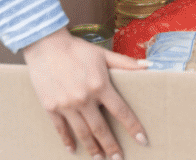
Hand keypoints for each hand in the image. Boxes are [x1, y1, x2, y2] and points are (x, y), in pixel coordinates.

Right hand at [23, 27, 147, 158]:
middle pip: (101, 128)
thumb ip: (126, 63)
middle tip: (119, 159)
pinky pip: (60, 129)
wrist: (47, 47)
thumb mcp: (104, 54)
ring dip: (91, 148)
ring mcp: (66, 105)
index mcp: (100, 86)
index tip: (142, 140)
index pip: (121, 111)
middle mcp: (84, 99)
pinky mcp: (51, 108)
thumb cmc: (78, 50)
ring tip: (99, 159)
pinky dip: (67, 140)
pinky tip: (72, 150)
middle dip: (111, 146)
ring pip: (82, 132)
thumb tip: (149, 66)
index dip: (133, 127)